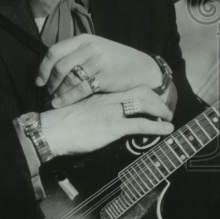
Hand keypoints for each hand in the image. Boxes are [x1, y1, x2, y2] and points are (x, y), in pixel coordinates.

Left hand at [36, 35, 161, 106]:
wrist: (143, 69)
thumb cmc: (117, 61)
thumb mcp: (97, 49)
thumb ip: (77, 54)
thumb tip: (51, 69)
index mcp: (84, 40)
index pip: (54, 51)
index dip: (43, 68)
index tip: (38, 81)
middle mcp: (90, 48)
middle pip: (59, 66)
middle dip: (50, 83)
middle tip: (48, 93)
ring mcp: (98, 62)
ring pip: (68, 79)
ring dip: (57, 92)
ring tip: (53, 101)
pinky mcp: (105, 77)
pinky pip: (80, 89)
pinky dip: (67, 98)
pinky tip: (61, 103)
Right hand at [40, 87, 173, 156]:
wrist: (50, 130)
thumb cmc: (59, 124)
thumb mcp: (79, 111)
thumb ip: (92, 111)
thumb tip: (98, 120)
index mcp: (101, 94)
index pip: (128, 88)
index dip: (144, 92)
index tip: (153, 98)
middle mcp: (109, 98)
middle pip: (141, 91)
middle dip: (157, 99)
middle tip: (165, 108)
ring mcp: (113, 111)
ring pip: (145, 103)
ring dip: (161, 111)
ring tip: (169, 118)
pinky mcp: (113, 126)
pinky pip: (142, 124)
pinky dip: (158, 127)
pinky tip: (166, 130)